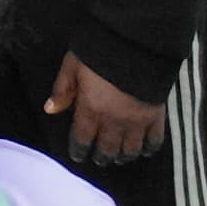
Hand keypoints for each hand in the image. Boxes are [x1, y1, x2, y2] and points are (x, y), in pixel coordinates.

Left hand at [46, 52, 165, 165]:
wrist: (135, 45)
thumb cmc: (98, 53)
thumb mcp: (72, 66)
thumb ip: (62, 90)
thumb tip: (50, 110)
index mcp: (91, 109)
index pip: (82, 138)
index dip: (79, 149)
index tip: (77, 156)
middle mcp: (114, 120)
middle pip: (108, 148)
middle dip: (102, 157)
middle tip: (99, 160)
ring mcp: (137, 121)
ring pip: (131, 149)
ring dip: (124, 156)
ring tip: (119, 158)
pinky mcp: (156, 116)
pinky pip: (155, 141)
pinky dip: (149, 149)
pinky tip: (145, 150)